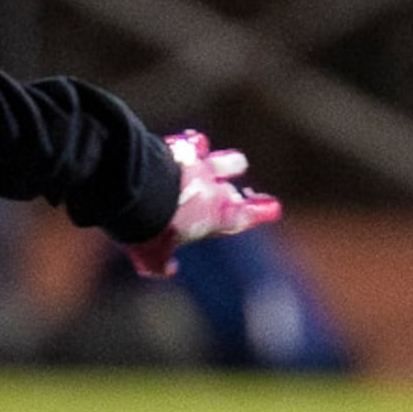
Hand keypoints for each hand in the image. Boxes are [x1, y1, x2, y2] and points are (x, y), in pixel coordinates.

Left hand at [123, 129, 280, 279]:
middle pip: (234, 192)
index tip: (274, 207)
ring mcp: (199, 168)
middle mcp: (214, 191)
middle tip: (248, 191)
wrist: (138, 192)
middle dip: (242, 194)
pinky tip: (197, 142)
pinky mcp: (181, 150)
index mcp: (217, 218)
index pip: (244, 216)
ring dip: (229, 163)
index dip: (260, 212)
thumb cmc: (150, 229)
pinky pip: (194, 145)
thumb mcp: (151, 257)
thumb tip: (168, 269)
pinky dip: (196, 146)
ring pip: (223, 163)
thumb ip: (160, 264)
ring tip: (238, 162)